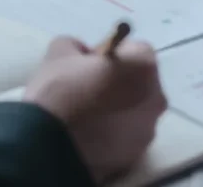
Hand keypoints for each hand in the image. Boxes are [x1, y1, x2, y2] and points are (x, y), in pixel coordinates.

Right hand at [23, 36, 166, 183]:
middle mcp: (156, 98)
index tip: (89, 63)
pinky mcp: (135, 156)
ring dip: (117, 109)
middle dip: (119, 82)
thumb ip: (77, 46)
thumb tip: (82, 55)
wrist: (47, 146)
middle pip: (140, 82)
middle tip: (88, 88)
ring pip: (135, 111)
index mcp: (143, 67)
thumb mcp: (59, 53)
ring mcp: (148, 131)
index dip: (111, 53)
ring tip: (85, 115)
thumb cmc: (59, 92)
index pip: (134, 50)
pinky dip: (113, 133)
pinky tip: (87, 135)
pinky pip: (126, 136)